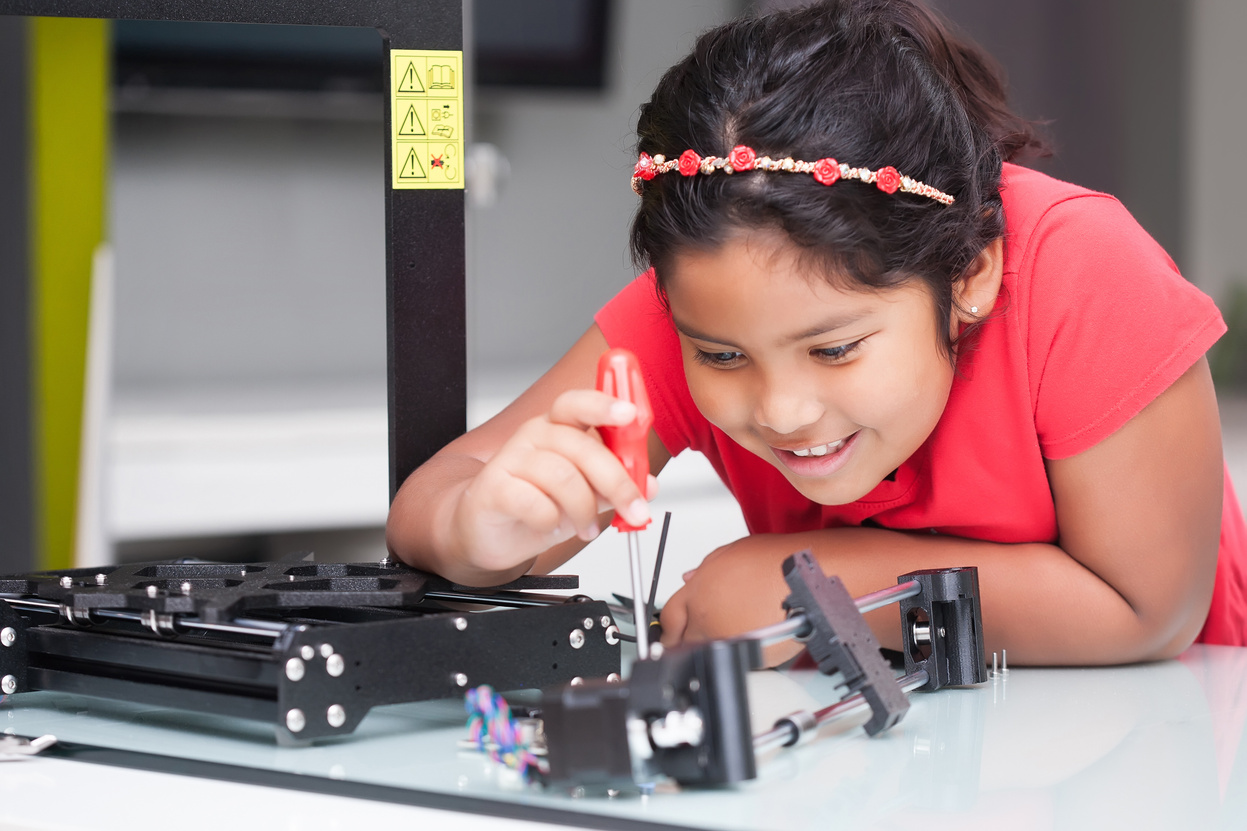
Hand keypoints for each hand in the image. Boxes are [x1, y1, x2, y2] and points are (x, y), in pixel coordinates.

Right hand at [448, 389, 657, 573]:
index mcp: (557, 428)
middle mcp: (534, 436)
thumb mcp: (584, 494)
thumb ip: (612, 485)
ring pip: (563, 477)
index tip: (630, 414)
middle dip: (617, 482)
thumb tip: (647, 485)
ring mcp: (511, 460)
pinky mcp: (494, 488)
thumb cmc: (533, 505)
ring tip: (586, 527)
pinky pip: (534, 502)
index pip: (579, 404)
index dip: (604, 405)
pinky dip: (551, 520)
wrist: (484, 532)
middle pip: (582, 447)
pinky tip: (551, 526)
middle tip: (634, 509)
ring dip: (584, 509)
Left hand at [658, 535, 801, 664]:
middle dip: (684, 640)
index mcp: (698, 593)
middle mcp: (709, 620)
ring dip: (711, 644)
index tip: (667, 633)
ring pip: (708, 651)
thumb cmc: (775, 562)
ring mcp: (730, 640)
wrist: (807, 580)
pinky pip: (736, 656)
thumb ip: (703, 571)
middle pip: (682, 641)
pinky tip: (748, 633)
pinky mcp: (751, 656)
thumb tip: (690, 580)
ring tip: (729, 630)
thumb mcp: (729, 554)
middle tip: (691, 636)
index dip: (666, 627)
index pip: (669, 618)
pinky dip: (737, 649)